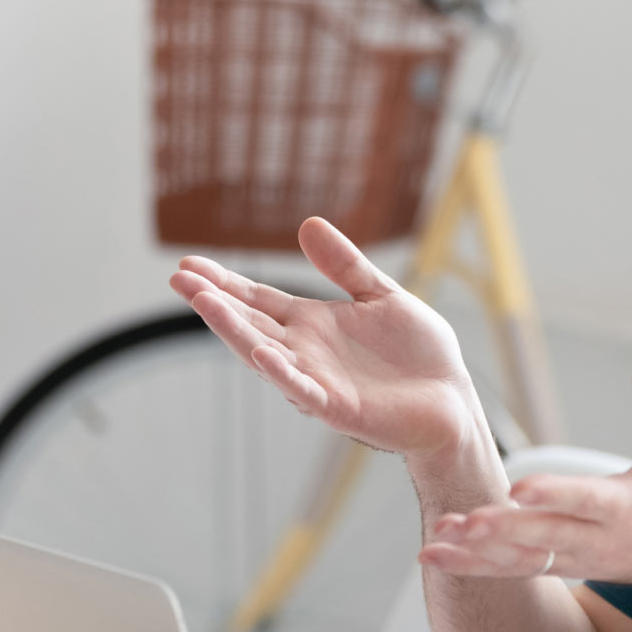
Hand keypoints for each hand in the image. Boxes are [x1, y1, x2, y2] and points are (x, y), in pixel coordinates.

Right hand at [169, 217, 483, 461]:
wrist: (452, 401)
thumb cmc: (420, 356)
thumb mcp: (382, 297)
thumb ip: (346, 267)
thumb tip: (308, 223)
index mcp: (315, 325)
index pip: (259, 301)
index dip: (225, 284)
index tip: (188, 266)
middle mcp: (307, 353)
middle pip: (252, 324)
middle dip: (215, 303)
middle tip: (179, 279)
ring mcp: (319, 381)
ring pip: (266, 355)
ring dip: (235, 331)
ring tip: (203, 304)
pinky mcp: (340, 408)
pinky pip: (304, 390)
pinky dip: (282, 373)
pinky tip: (260, 353)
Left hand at [421, 343, 631, 593]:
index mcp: (629, 506)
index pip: (587, 499)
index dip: (554, 494)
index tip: (518, 487)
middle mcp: (599, 538)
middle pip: (545, 536)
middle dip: (502, 530)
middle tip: (464, 520)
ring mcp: (579, 558)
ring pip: (523, 560)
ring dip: (477, 552)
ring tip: (435, 540)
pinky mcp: (564, 566)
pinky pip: (515, 570)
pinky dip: (475, 565)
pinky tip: (434, 554)